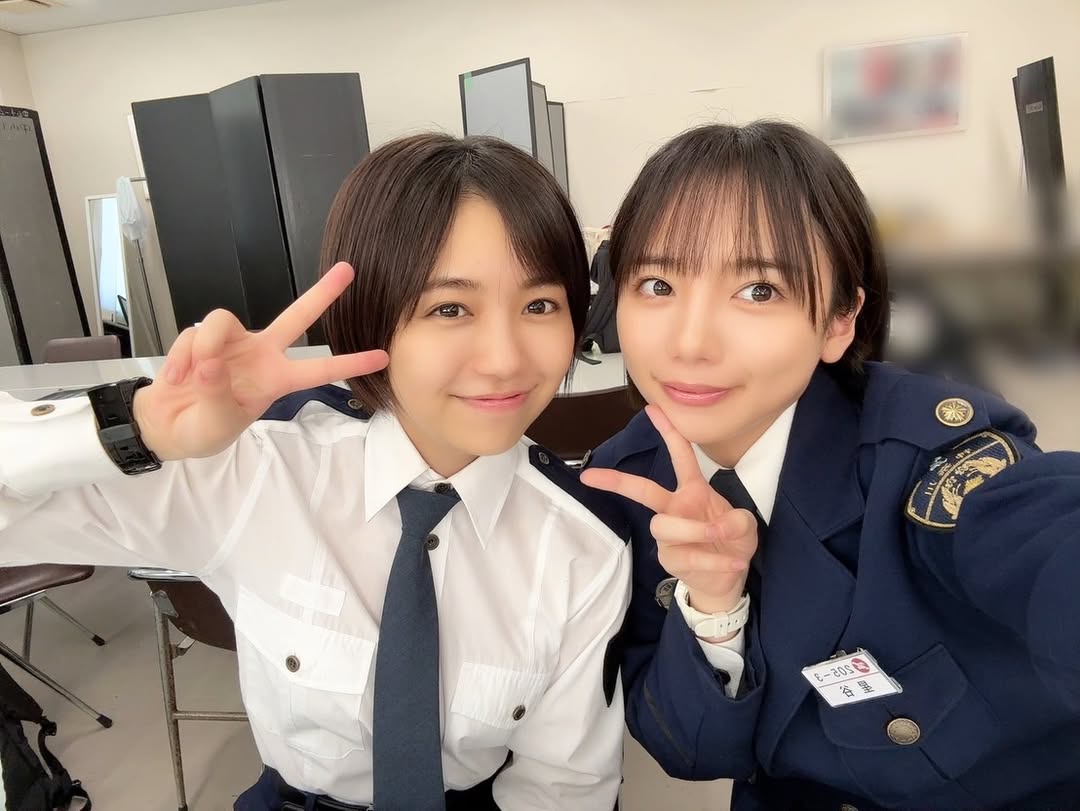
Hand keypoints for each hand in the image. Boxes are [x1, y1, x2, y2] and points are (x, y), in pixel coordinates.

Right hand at [132, 262, 388, 460]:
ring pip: (222, 321)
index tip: (383, 357)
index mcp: (276, 380)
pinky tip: (175, 380)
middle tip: (349, 270)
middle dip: (322, 293)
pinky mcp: (202, 338)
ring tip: (192, 377)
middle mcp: (260, 355)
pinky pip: (191, 337)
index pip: (319, 371)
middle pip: (297, 317)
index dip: (349, 364)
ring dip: (204, 346)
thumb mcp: (216, 423)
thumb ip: (217, 394)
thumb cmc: (203, 429)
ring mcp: (232, 343)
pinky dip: (178, 360)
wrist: (166, 426)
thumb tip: (212, 364)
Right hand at [581, 405, 757, 613]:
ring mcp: (669, 535)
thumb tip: (722, 525)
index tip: (652, 409)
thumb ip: (738, 520)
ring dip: (696, 529)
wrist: (728, 579)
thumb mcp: (745, 526)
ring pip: (665, 525)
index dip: (668, 432)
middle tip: (591, 477)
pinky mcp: (670, 559)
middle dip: (618, 481)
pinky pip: (687, 555)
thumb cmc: (730, 542)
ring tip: (721, 535)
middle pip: (644, 491)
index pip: (680, 456)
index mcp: (692, 491)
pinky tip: (736, 561)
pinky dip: (715, 559)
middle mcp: (674, 509)